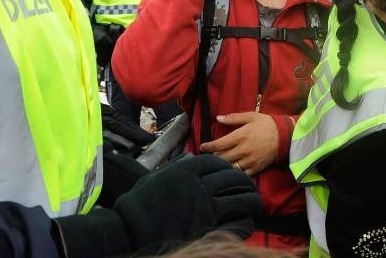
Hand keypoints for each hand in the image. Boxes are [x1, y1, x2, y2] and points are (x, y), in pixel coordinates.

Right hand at [54, 154, 260, 255]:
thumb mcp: (157, 177)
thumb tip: (190, 157)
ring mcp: (208, 206)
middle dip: (244, 181)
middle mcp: (201, 185)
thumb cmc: (140, 202)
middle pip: (235, 177)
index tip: (231, 172)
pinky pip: (238, 221)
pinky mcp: (211, 227)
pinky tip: (247, 222)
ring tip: (254, 203)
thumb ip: (177, 166)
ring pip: (242, 198)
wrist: (131, 229)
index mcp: (188, 170)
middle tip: (248, 187)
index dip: (227, 167)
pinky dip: (246, 221)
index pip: (217, 162)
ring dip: (251, 200)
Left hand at [199, 112, 278, 175]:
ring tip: (216, 163)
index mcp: (240, 136)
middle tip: (207, 156)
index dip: (208, 147)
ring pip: (230, 167)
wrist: (286, 136)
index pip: (219, 144)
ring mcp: (249, 161)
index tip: (202, 147)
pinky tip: (229, 171)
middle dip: (213, 157)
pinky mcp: (255, 168)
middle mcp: (243, 150)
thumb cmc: (267, 124)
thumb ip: (234, 117)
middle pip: (222, 157)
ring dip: (221, 165)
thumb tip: (218, 118)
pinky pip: (241, 174)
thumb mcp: (251, 116)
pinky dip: (233, 173)